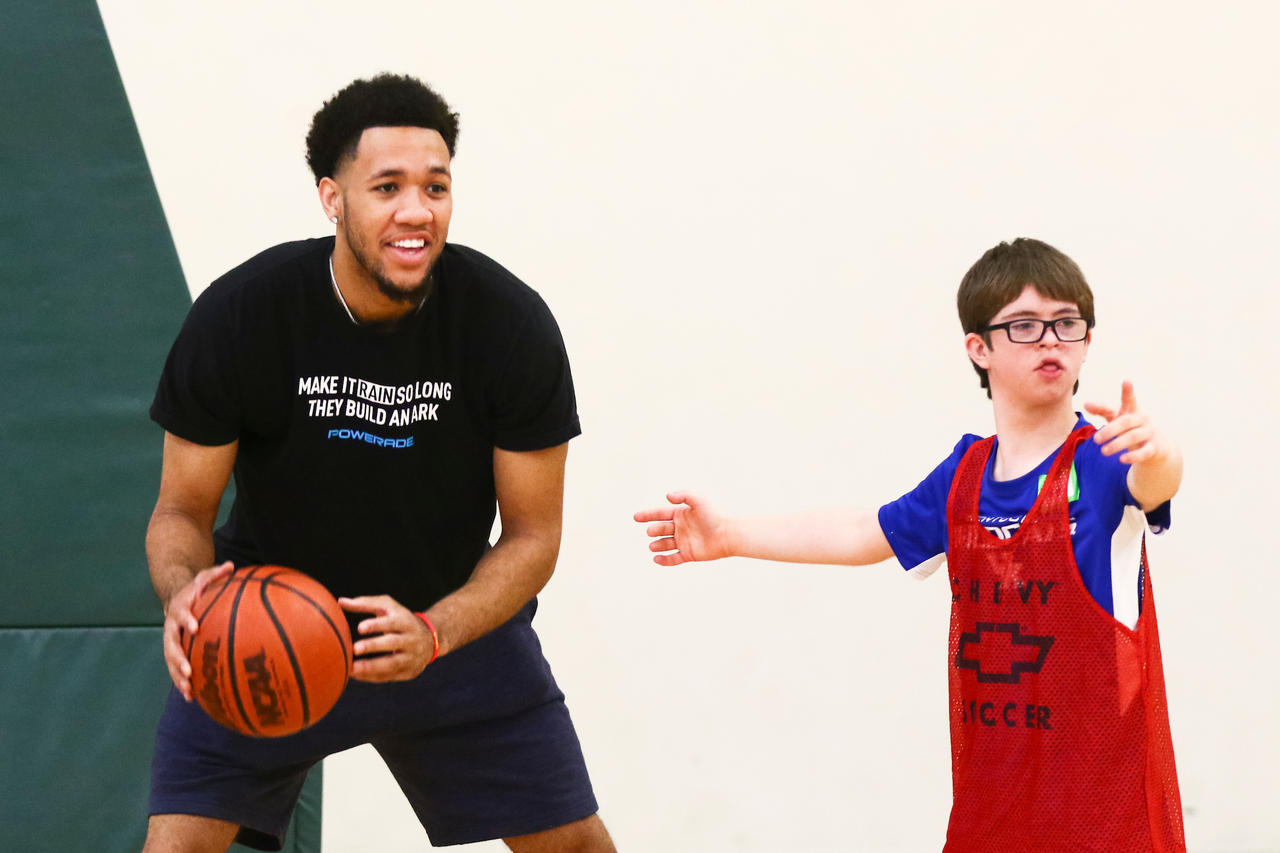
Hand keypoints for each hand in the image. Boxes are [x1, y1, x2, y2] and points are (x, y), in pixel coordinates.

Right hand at [162, 561, 233, 700]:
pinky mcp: (175, 652)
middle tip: (188, 670)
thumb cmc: (197, 590)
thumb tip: (231, 566)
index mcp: (180, 608)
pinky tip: (193, 698)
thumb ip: (215, 573)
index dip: (186, 620)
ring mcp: (172, 641)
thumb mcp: (204, 577)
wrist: (176, 597)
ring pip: (171, 661)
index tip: (195, 628)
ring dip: (178, 676)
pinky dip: (183, 682)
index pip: (181, 613)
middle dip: (178, 658)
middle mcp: (172, 627)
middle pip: (170, 644)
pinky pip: (176, 669)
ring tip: (188, 690)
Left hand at [339, 595, 435, 681]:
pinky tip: (357, 675)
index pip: (392, 622)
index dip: (377, 625)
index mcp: (406, 621)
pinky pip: (390, 676)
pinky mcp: (409, 672)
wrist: (431, 640)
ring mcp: (411, 657)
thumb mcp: (389, 608)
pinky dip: (373, 677)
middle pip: (393, 643)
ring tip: (352, 669)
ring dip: (372, 667)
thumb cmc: (402, 621)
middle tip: (355, 648)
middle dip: (374, 646)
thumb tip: (340, 602)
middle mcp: (411, 639)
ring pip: (393, 663)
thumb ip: (366, 603)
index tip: (360, 627)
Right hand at [634, 491, 732, 565]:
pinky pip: (673, 559)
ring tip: (653, 546)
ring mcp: (683, 542)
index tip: (635, 517)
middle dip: (654, 530)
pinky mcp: (688, 554)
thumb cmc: (713, 516)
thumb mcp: (698, 500)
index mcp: (680, 514)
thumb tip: (666, 497)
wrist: (727, 535)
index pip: (660, 514)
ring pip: (665, 544)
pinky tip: (656, 559)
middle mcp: (680, 528)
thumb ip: (683, 495)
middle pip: (661, 529)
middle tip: (651, 531)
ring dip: (657, 545)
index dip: (647, 515)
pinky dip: (664, 560)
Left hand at [1085, 380, 1163, 463]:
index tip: (1127, 381)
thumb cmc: (1130, 428)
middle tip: (1095, 440)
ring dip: (1117, 444)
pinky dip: (1133, 456)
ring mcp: (1149, 433)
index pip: (1129, 399)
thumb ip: (1102, 410)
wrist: (1156, 447)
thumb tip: (1085, 403)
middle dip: (1110, 430)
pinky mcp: (1154, 447)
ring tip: (1103, 452)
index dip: (1128, 391)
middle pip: (1126, 422)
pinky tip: (1122, 460)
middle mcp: (1141, 419)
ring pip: (1133, 437)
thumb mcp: (1116, 417)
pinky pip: (1144, 452)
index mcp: (1131, 411)